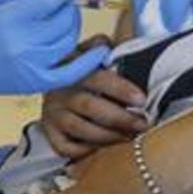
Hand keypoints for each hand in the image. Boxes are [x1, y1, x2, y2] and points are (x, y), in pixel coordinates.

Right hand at [0, 0, 108, 104]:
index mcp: (8, 20)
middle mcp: (22, 44)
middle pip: (64, 18)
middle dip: (67, 4)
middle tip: (61, 2)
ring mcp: (32, 65)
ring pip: (69, 39)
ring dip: (72, 24)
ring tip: (62, 19)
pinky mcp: (38, 82)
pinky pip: (73, 72)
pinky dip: (90, 60)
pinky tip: (100, 50)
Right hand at [41, 43, 147, 158]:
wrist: (54, 84)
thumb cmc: (84, 73)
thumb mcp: (91, 55)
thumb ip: (102, 49)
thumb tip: (106, 42)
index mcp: (73, 70)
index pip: (97, 78)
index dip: (120, 89)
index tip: (142, 99)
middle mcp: (59, 92)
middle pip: (89, 106)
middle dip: (120, 118)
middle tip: (142, 124)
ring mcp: (52, 114)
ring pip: (80, 129)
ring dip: (108, 136)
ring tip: (130, 138)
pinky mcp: (50, 133)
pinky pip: (67, 148)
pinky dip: (86, 151)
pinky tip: (105, 148)